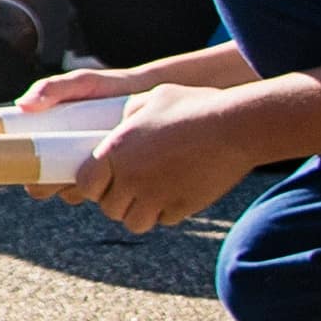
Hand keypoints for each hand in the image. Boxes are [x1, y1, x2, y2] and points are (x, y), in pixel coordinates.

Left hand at [60, 82, 260, 230]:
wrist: (235, 126)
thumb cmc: (194, 105)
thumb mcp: (153, 99)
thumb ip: (130, 114)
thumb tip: (123, 123)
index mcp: (115, 151)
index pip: (86, 184)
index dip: (93, 185)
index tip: (103, 181)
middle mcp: (131, 177)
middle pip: (109, 208)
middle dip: (117, 201)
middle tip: (130, 190)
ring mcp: (157, 195)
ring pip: (134, 222)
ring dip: (139, 213)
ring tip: (149, 198)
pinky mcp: (183, 206)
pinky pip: (165, 220)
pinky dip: (166, 213)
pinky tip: (174, 196)